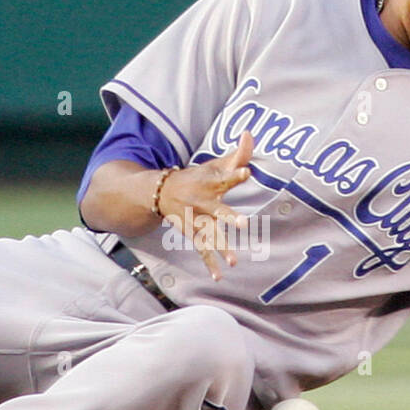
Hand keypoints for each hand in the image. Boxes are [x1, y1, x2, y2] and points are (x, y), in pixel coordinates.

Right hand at [157, 131, 252, 279]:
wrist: (161, 191)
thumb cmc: (198, 176)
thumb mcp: (215, 163)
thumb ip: (237, 153)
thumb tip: (248, 133)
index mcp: (212, 182)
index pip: (227, 176)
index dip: (237, 173)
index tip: (247, 171)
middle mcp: (204, 201)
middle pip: (218, 210)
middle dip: (230, 217)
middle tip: (243, 224)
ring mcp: (197, 219)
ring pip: (210, 235)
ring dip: (221, 248)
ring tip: (233, 262)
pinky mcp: (193, 232)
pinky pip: (202, 250)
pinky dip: (209, 264)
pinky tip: (218, 276)